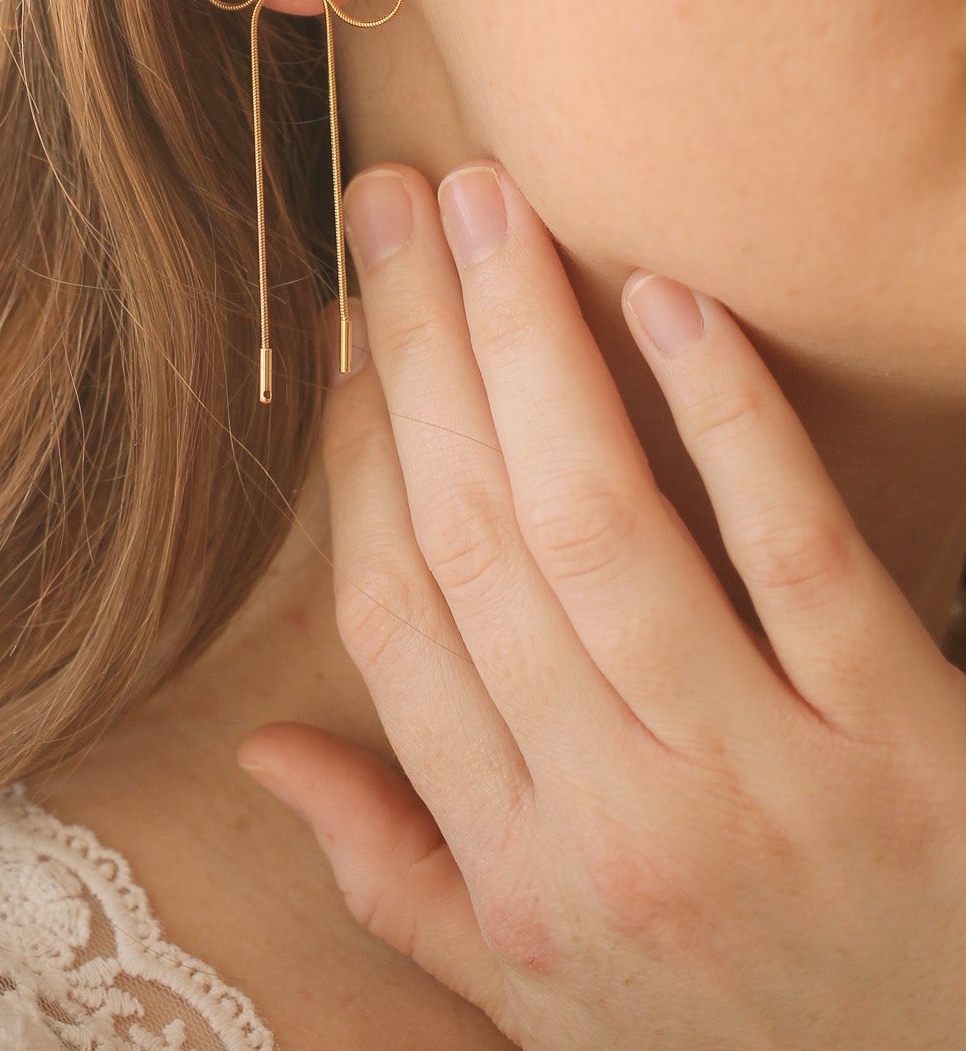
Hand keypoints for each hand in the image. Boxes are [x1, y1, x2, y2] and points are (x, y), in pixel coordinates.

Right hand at [236, 157, 965, 1049]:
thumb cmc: (734, 1039)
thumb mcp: (543, 1006)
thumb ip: (401, 875)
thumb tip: (267, 750)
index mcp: (520, 870)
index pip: (399, 616)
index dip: (358, 453)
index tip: (343, 328)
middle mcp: (618, 819)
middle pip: (480, 537)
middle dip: (422, 348)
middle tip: (393, 201)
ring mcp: (763, 778)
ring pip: (603, 525)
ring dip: (535, 346)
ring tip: (493, 206)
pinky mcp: (904, 745)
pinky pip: (795, 552)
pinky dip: (726, 420)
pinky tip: (669, 300)